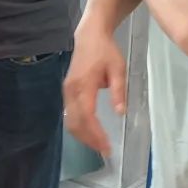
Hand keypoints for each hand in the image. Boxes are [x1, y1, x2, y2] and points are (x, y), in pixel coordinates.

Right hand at [63, 24, 126, 157]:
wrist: (89, 36)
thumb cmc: (106, 51)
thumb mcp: (118, 68)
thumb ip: (118, 91)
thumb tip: (121, 113)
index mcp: (84, 85)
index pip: (87, 116)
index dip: (96, 134)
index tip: (107, 146)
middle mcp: (71, 91)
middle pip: (75, 123)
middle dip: (89, 139)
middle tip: (105, 151)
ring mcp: (66, 92)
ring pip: (70, 121)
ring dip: (83, 136)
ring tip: (99, 145)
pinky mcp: (67, 92)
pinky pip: (70, 115)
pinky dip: (79, 127)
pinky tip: (91, 133)